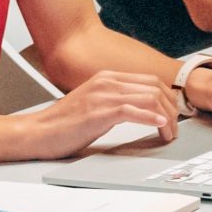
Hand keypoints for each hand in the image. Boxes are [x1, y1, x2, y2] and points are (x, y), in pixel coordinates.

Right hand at [21, 70, 179, 156]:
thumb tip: (143, 109)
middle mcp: (107, 82)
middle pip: (155, 88)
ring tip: (169, 133)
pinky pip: (132, 111)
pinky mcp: (98, 112)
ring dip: (166, 118)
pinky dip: (151, 118)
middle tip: (175, 128)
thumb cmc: (64, 123)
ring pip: (149, 98)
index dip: (168, 99)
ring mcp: (103, 95)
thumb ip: (117, 101)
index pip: (151, 81)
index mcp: (108, 77)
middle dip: (172, 109)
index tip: (174, 115)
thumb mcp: (96, 104)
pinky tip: (159, 126)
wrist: (37, 132)